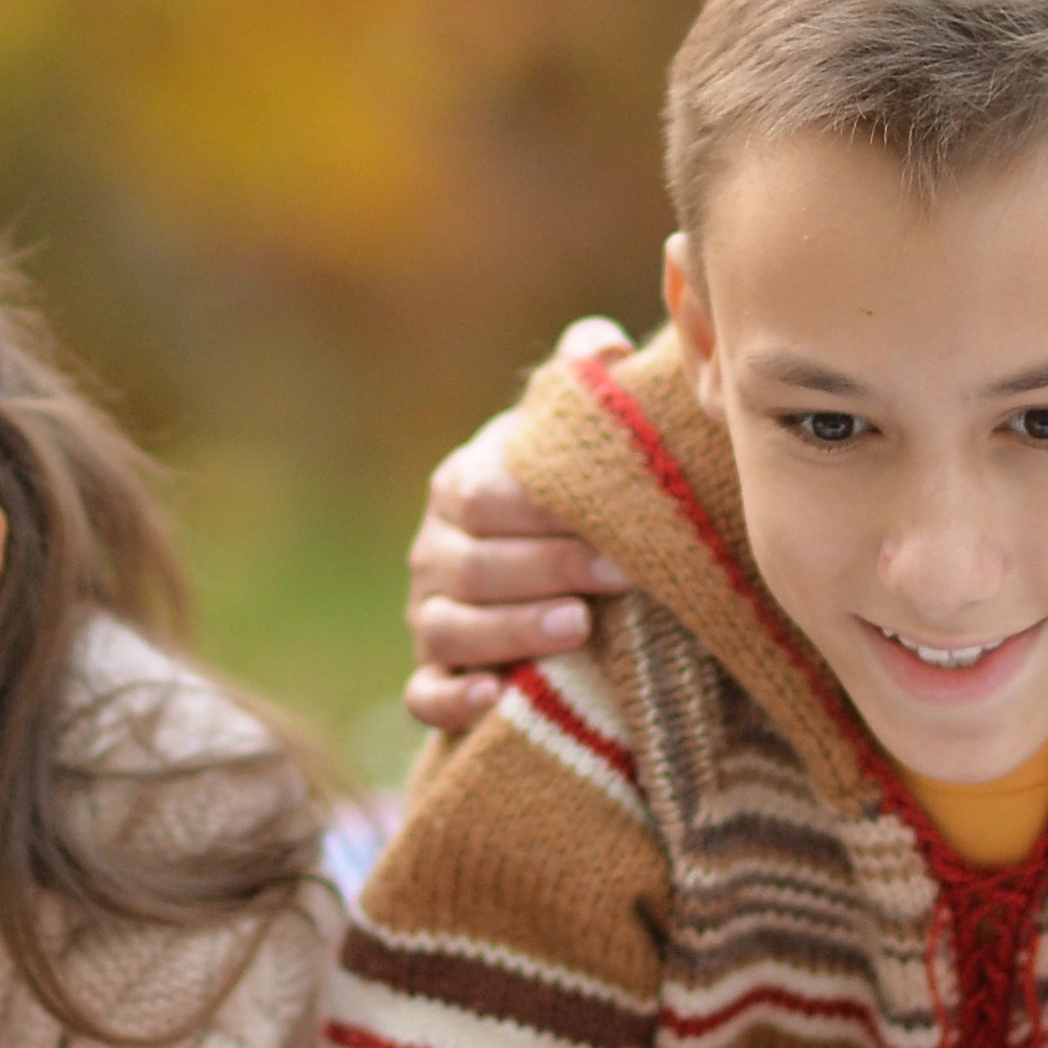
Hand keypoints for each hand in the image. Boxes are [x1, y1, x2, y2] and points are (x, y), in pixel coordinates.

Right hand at [404, 315, 639, 732]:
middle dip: (548, 570)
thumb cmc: (568, 497)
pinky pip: (425, 696)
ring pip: (448, 630)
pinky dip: (453, 700)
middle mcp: (434, 551)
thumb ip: (585, 385)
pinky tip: (495, 700)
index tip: (621, 526)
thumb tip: (605, 347)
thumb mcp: (573, 438)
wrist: (550, 569)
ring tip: (576, 630)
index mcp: (462, 487)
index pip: (487, 495)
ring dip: (510, 632)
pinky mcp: (434, 677)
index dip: (550, 512)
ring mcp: (429, 617)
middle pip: (474, 565)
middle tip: (622, 577)